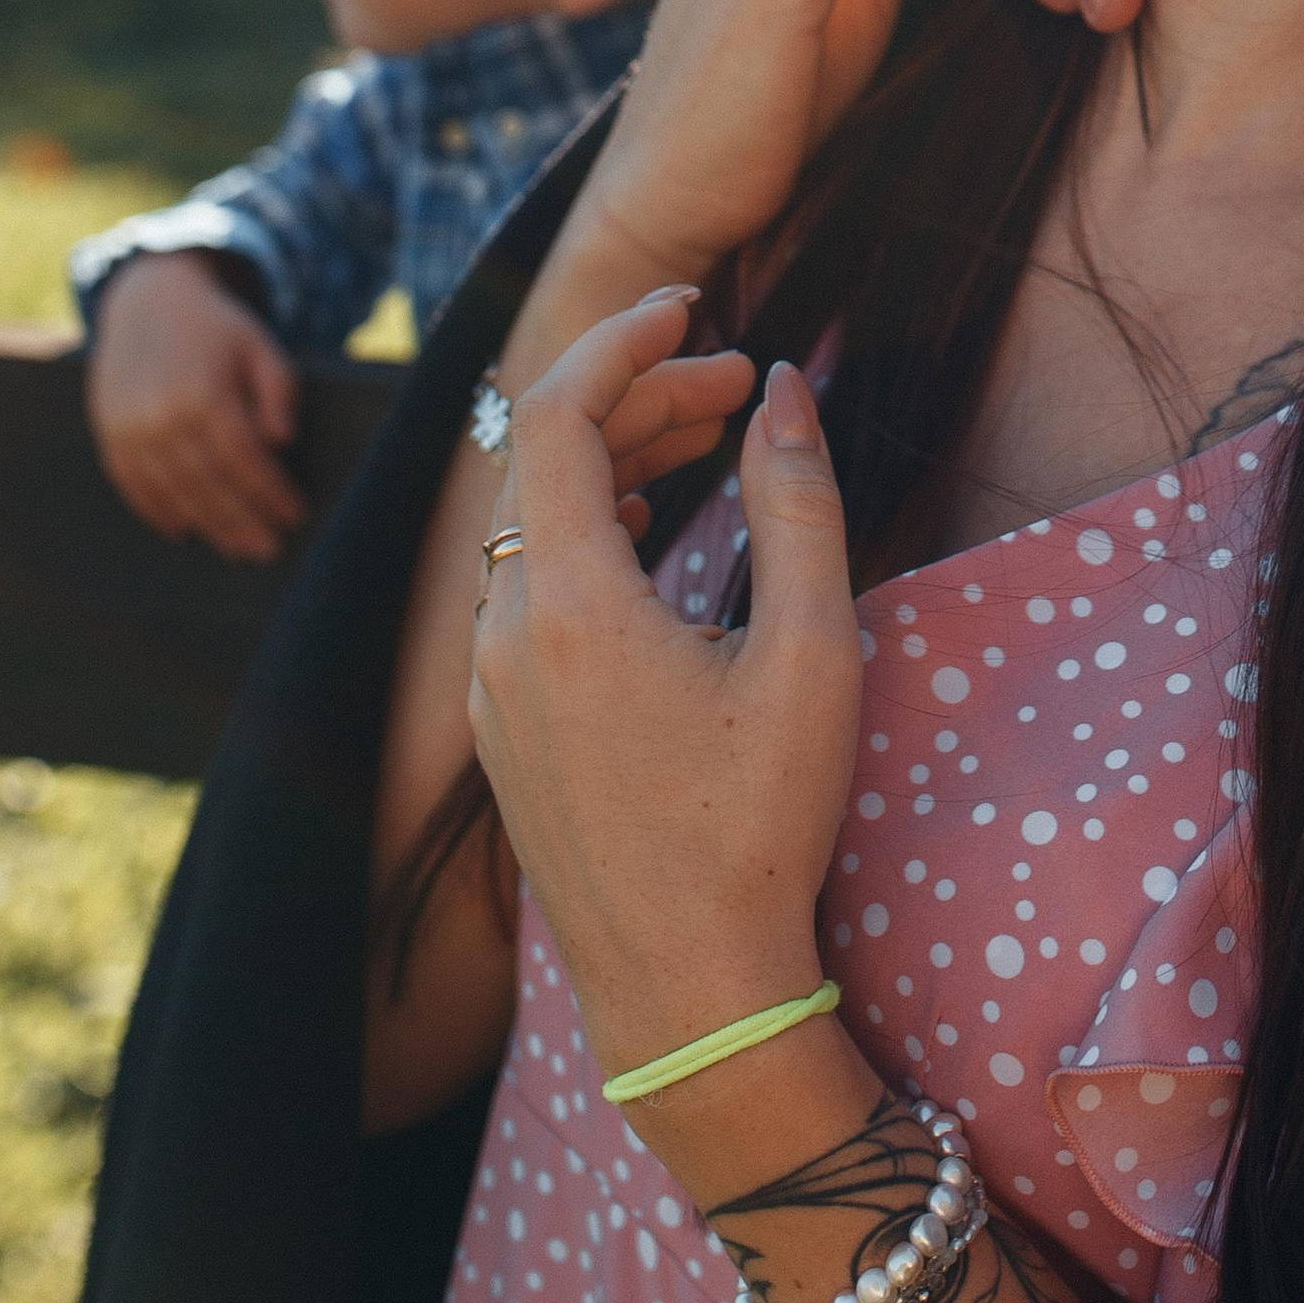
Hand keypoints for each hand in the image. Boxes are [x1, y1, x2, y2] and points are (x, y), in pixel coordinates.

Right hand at [84, 254, 305, 563]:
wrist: (147, 300)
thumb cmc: (216, 327)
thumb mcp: (260, 344)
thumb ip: (278, 389)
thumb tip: (283, 442)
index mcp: (205, 394)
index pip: (244, 460)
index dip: (271, 493)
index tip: (295, 515)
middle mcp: (162, 417)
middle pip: (209, 485)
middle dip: (243, 521)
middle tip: (268, 549)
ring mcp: (130, 429)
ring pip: (172, 492)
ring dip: (207, 525)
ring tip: (237, 547)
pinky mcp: (110, 434)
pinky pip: (133, 485)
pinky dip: (158, 512)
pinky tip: (183, 531)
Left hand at [467, 292, 863, 1080]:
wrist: (687, 992)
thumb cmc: (760, 828)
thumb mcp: (811, 654)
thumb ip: (798, 502)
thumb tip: (786, 387)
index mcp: (568, 606)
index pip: (556, 411)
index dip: (622, 339)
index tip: (696, 309)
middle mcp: (504, 636)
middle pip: (544, 458)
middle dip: (640, 393)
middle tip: (742, 380)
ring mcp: (492, 688)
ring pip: (530, 521)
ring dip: (613, 457)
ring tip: (709, 433)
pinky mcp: (502, 729)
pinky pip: (521, 583)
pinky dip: (583, 523)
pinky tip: (644, 521)